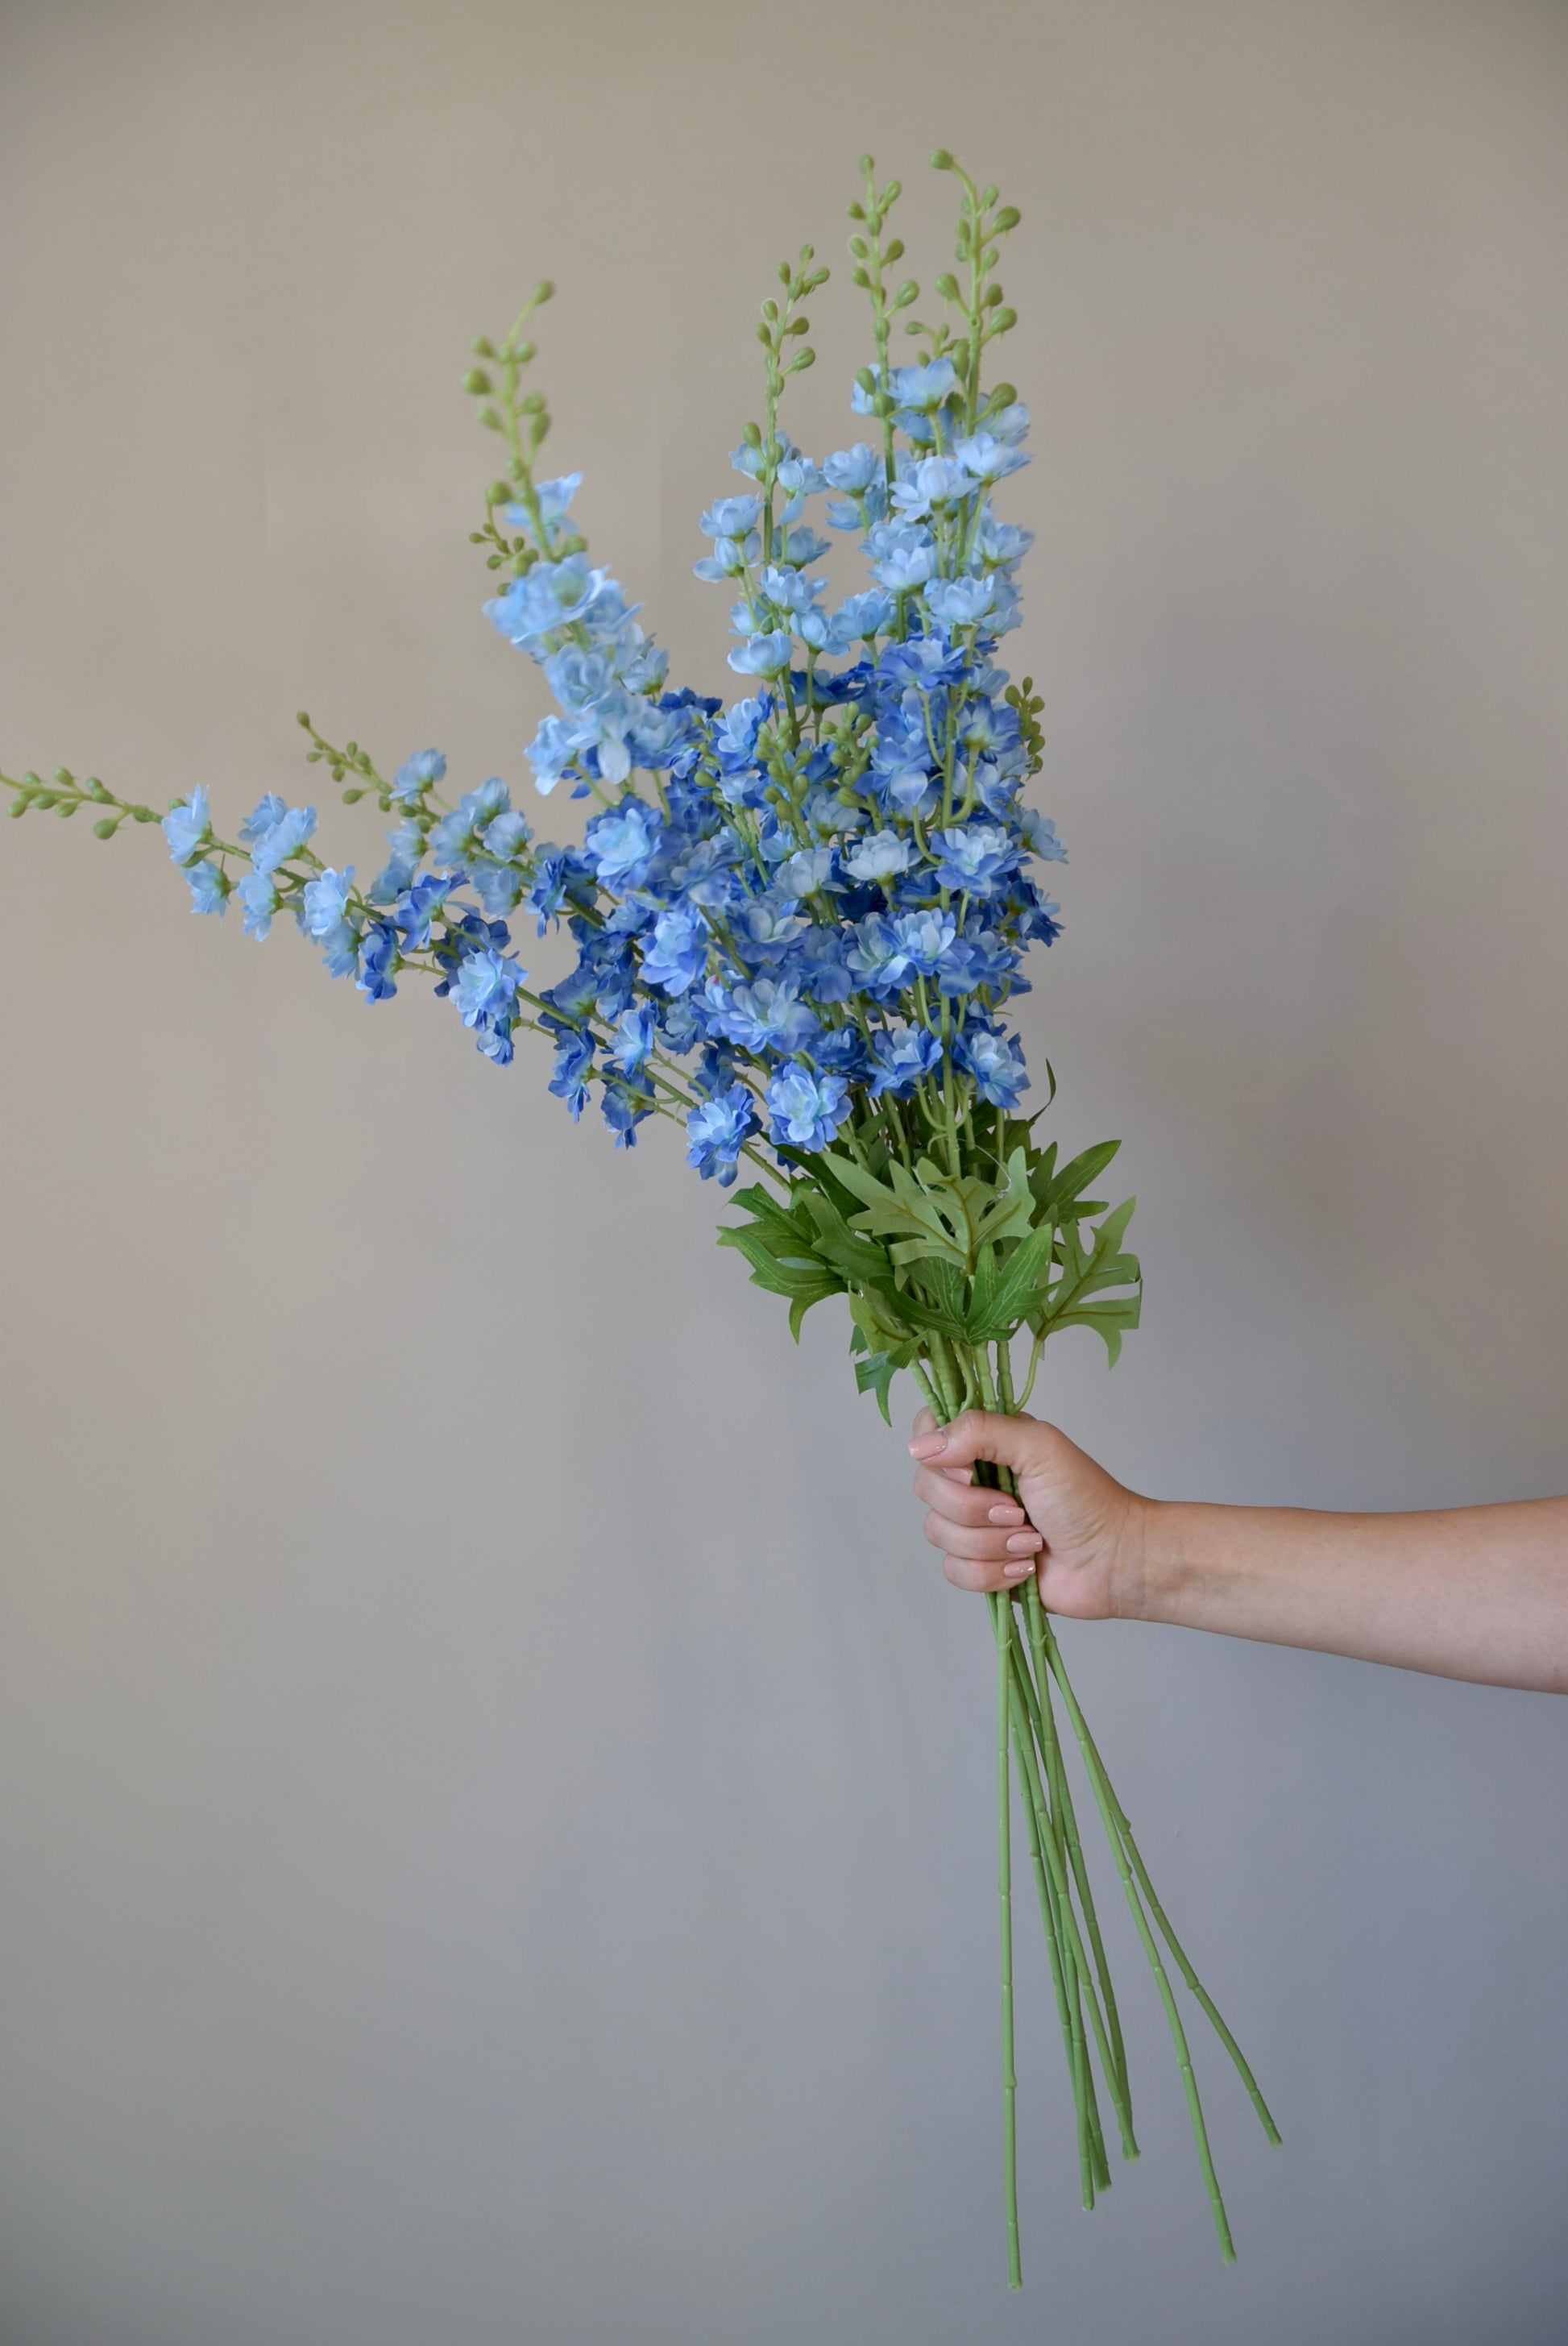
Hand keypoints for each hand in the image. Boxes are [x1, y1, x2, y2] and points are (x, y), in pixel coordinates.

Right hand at [908, 1407, 1147, 1619]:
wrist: (1114, 1562)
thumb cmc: (1086, 1499)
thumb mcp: (1038, 1447)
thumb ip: (980, 1432)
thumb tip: (919, 1447)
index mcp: (984, 1443)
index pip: (927, 1431)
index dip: (937, 1454)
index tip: (970, 1470)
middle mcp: (973, 1480)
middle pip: (926, 1488)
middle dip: (975, 1509)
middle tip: (1019, 1512)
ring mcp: (974, 1524)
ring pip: (938, 1533)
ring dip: (991, 1544)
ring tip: (1031, 1542)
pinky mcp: (979, 1565)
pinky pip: (954, 1571)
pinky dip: (992, 1573)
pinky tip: (1025, 1569)